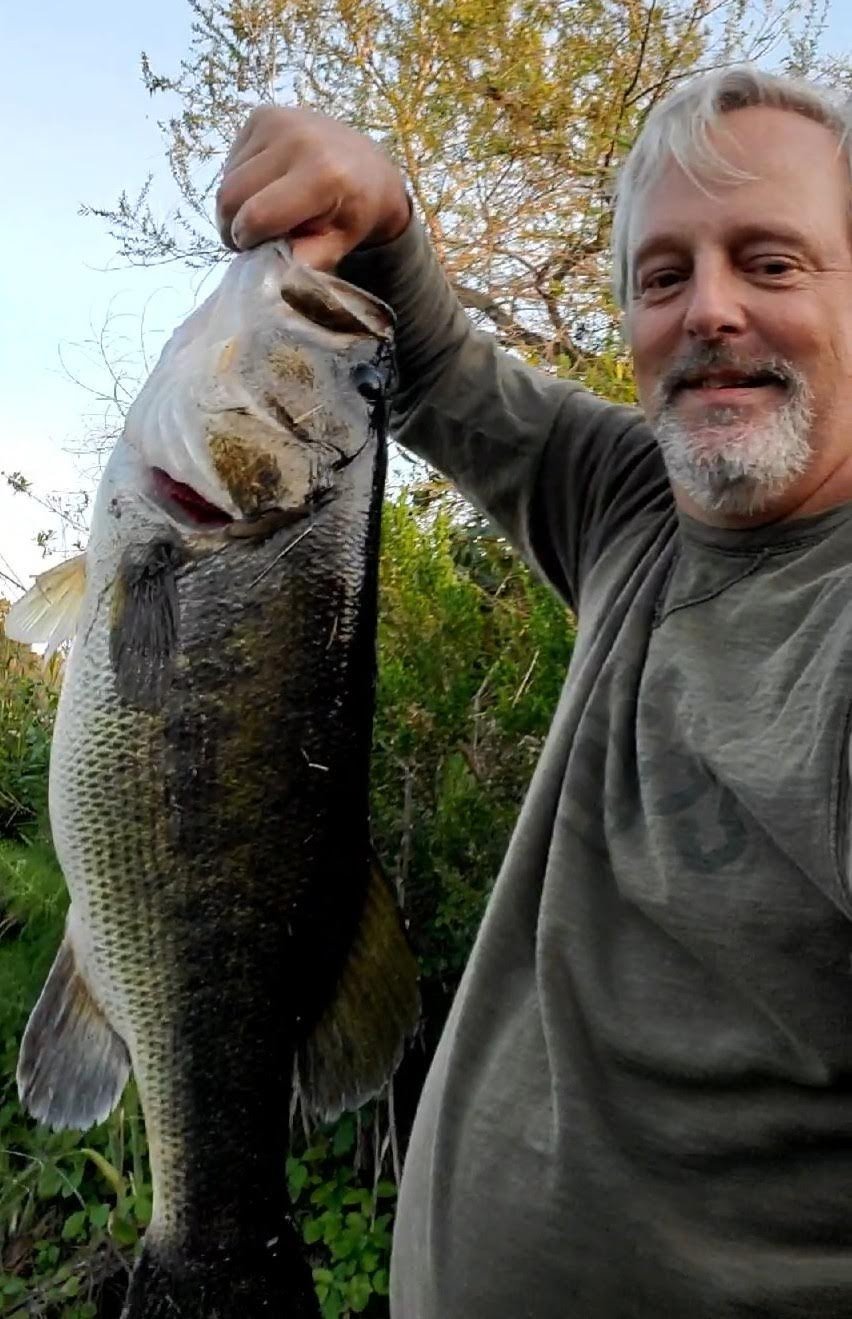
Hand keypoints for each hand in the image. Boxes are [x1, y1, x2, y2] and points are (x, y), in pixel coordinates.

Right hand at [216, 105, 410, 269]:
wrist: (371, 168)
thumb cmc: (355, 213)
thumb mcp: (338, 246)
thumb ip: (304, 261)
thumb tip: (270, 274)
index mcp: (321, 175)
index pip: (256, 216)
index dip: (247, 241)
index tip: (255, 250)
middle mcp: (297, 139)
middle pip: (231, 195)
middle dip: (233, 225)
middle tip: (251, 238)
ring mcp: (278, 120)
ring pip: (227, 178)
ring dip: (237, 203)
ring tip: (265, 209)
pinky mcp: (263, 114)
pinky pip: (232, 159)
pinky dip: (241, 180)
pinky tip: (267, 184)